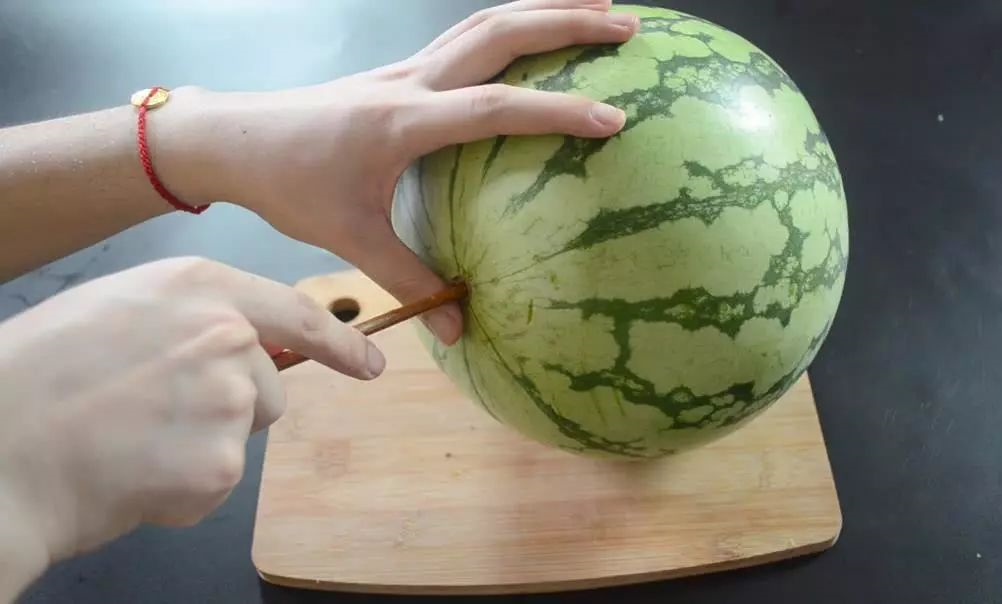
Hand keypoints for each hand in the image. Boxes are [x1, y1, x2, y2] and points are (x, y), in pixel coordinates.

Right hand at [0, 258, 379, 579]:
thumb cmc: (36, 376)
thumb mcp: (117, 311)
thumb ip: (189, 319)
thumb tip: (239, 345)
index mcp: (199, 286)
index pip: (294, 313)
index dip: (339, 341)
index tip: (370, 362)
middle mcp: (228, 333)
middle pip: (265, 388)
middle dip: (227, 409)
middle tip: (147, 415)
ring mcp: (229, 397)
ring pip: (241, 436)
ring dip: (200, 449)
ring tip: (130, 442)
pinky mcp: (221, 461)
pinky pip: (217, 483)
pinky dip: (180, 491)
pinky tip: (130, 475)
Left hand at [169, 0, 638, 345]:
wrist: (232, 138)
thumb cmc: (287, 185)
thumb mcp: (349, 238)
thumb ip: (409, 280)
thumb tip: (459, 328)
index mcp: (402, 122)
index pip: (494, 109)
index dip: (556, 111)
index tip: (613, 120)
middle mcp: (410, 82)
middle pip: (498, 34)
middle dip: (567, 23)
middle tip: (627, 28)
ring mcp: (404, 69)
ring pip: (482, 24)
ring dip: (542, 11)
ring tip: (597, 9)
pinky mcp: (399, 73)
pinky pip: (465, 38)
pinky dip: (509, 28)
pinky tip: (533, 38)